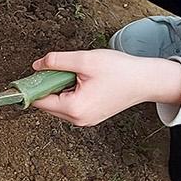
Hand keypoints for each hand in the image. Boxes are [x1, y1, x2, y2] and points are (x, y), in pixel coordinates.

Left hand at [28, 50, 180, 126]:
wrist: (145, 80)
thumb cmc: (120, 72)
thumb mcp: (84, 60)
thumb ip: (56, 62)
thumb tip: (36, 66)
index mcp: (74, 108)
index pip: (39, 100)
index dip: (34, 85)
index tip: (36, 72)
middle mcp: (78, 119)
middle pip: (47, 103)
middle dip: (50, 85)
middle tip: (64, 69)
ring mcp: (85, 120)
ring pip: (58, 103)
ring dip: (61, 88)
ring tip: (79, 75)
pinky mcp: (90, 116)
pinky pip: (70, 104)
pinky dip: (71, 92)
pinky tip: (84, 81)